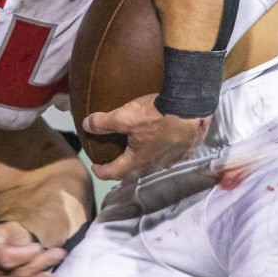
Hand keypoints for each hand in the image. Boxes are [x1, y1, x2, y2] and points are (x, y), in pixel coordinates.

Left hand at [84, 94, 210, 180]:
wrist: (190, 104)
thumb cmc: (156, 113)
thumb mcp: (124, 116)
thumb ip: (103, 123)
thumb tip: (86, 125)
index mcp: (140, 159)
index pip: (116, 172)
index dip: (102, 171)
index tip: (96, 168)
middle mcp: (158, 164)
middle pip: (138, 170)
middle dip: (126, 166)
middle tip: (117, 159)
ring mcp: (176, 157)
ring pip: (157, 163)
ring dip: (147, 158)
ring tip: (141, 148)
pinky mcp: (189, 148)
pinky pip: (173, 153)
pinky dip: (165, 150)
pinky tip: (165, 141)